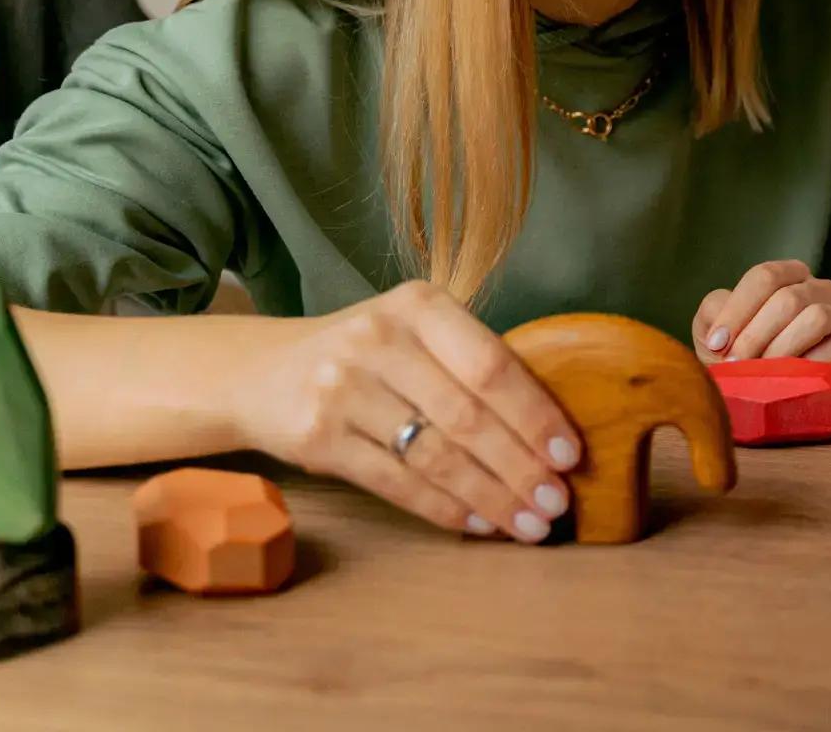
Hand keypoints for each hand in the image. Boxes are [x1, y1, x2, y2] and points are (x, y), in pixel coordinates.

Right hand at [230, 281, 582, 542]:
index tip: (570, 454)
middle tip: (557, 503)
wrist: (260, 372)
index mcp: (418, 305)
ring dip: (491, 497)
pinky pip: (397, 483)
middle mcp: (378, 340)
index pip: (491, 363)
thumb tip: (549, 429)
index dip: (535, 413)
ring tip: (528, 524)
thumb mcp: (413, 332)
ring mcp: (342, 389)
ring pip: (435, 455)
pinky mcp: (318, 439)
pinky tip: (478, 524)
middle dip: (521, 467)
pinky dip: (444, 508)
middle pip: (468, 415)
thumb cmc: (365, 356)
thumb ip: (469, 363)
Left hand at [693, 260, 830, 372]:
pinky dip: (813, 362)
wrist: (776, 396)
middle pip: (789, 298)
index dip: (737, 310)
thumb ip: (714, 314)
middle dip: (756, 335)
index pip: (766, 276)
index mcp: (789, 277)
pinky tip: (794, 379)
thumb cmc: (746, 358)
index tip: (716, 344)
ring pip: (817, 317)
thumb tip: (721, 327)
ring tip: (763, 374)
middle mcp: (821, 290)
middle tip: (736, 366)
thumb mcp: (718, 332)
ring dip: (783, 349)